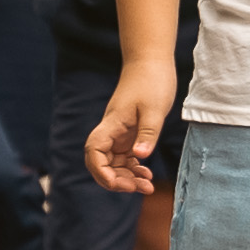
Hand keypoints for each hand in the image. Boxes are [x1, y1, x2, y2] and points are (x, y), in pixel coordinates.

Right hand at [86, 59, 177, 193]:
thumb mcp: (154, 109)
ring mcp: (119, 133)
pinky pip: (124, 157)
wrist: (151, 61)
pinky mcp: (128, 133)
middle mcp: (111, 131)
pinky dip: (133, 167)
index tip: (119, 184)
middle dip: (118, 181)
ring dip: (127, 177)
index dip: (101, 172)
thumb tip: (140, 157)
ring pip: (114, 163)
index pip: (94, 153)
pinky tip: (146, 173)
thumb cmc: (152, 81)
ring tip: (148, 185)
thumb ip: (148, 133)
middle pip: (102, 164)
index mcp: (111, 125)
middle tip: (142, 188)